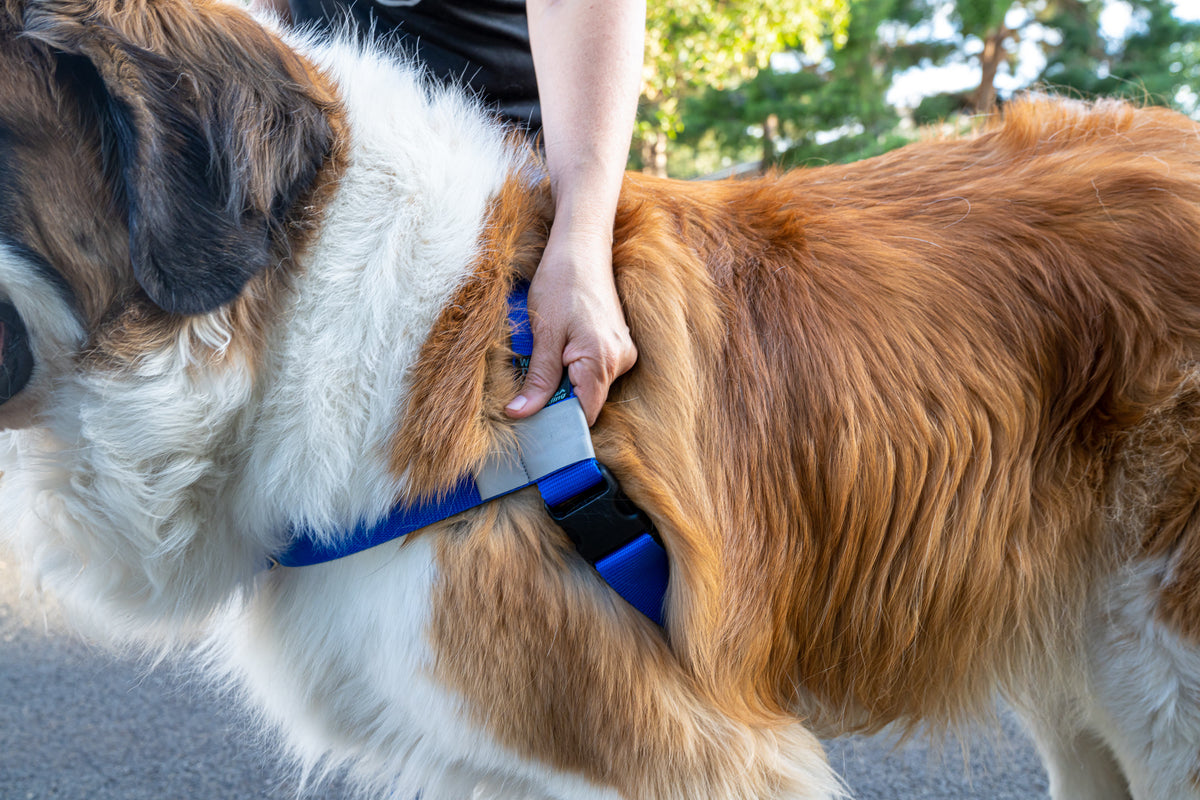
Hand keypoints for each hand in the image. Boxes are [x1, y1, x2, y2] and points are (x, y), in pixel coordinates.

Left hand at [504, 227, 636, 424]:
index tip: (534, 420)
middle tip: (532, 381)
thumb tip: (520, 413)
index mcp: (603, 360)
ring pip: (591, 385)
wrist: (582, 246)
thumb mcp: (543, 334)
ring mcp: (623, 351)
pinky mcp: (619, 343)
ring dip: (567, 380)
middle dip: (560, 397)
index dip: (559, 420)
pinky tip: (561, 347)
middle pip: (588, 401)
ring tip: (548, 354)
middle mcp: (621, 360)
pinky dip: (576, 367)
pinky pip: (596, 369)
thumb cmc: (561, 282)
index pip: (585, 414)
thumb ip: (538, 379)